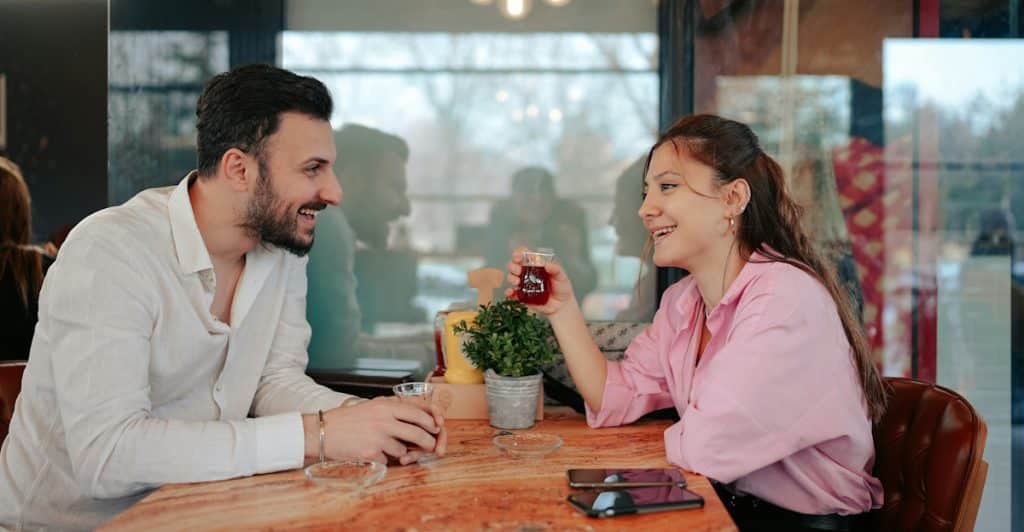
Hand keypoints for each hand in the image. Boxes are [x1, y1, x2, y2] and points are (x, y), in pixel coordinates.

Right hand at [305, 396, 446, 464]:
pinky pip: (388, 460)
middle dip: (428, 442)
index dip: (431, 421)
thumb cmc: (348, 420)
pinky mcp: (371, 452)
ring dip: (400, 453)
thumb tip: (419, 417)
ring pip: (403, 450)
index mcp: (386, 406)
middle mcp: (385, 419)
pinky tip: (369, 452)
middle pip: (417, 433)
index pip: (418, 411)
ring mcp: (379, 436)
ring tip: (384, 447)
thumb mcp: (372, 406)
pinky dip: (383, 459)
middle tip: (431, 446)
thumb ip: (393, 410)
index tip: (437, 427)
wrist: (322, 431)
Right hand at [505, 245, 576, 316]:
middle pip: (514, 265)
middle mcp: (528, 273)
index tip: (518, 257)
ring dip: (511, 277)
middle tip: (518, 270)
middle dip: (513, 266)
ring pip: (511, 277)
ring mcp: (524, 284)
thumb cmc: (562, 288)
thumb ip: (556, 269)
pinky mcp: (522, 296)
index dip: (518, 253)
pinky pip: (512, 294)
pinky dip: (509, 292)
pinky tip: (511, 292)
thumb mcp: (561, 276)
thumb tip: (546, 264)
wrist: (562, 306)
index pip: (524, 255)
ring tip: (517, 281)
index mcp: (536, 265)